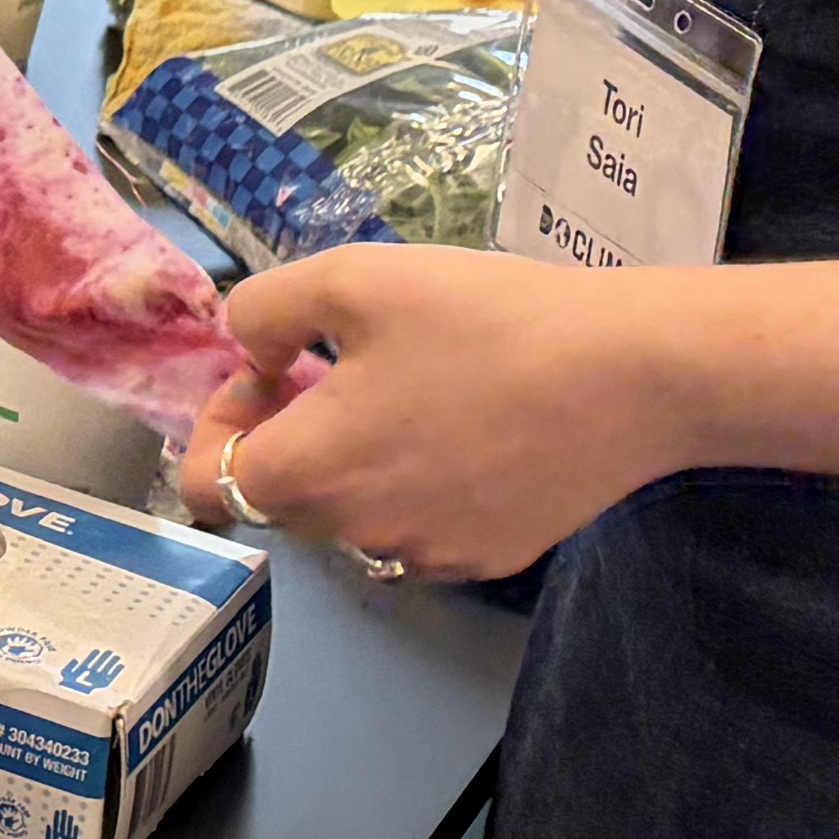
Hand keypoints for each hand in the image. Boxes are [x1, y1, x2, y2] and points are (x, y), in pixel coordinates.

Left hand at [182, 246, 698, 584]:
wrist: (632, 376)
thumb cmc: (486, 319)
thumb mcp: (354, 278)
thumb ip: (266, 311)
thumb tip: (248, 347)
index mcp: (310, 470)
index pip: (206, 484)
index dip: (217, 424)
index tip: (267, 373)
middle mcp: (357, 533)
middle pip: (282, 499)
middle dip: (288, 435)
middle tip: (336, 368)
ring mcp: (428, 555)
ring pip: (353, 517)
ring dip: (354, 464)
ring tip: (408, 392)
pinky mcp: (490, 559)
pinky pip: (421, 529)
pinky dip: (419, 488)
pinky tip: (467, 430)